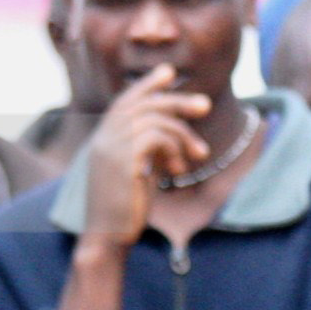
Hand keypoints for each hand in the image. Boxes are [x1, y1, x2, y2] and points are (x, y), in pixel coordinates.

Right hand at [80, 65, 212, 250]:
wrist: (108, 237)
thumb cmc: (125, 210)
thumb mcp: (138, 173)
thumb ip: (149, 151)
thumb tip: (175, 138)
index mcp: (104, 139)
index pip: (126, 101)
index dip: (148, 85)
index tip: (169, 72)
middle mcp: (104, 138)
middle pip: (144, 103)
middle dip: (178, 101)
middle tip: (206, 106)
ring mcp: (111, 147)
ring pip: (155, 119)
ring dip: (184, 134)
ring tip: (199, 155)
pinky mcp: (124, 161)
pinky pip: (157, 137)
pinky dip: (174, 149)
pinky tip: (178, 170)